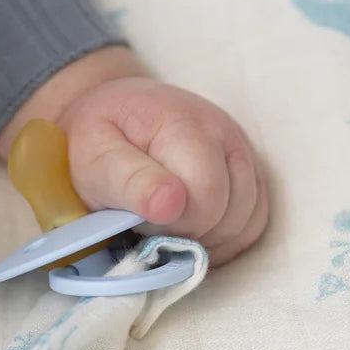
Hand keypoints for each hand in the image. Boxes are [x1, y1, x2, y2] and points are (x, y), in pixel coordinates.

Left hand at [0, 47, 268, 266]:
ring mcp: (242, 151)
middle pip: (230, 214)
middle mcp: (225, 133)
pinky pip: (254, 223)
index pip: (206, 197)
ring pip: (247, 223)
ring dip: (208, 238)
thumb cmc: (98, 139)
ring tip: (169, 223)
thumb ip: (130, 180)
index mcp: (184, 124)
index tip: (139, 218)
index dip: (173, 224)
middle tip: (149, 221)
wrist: (113, 111)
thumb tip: (171, 205)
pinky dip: (225, 237)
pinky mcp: (251, 171)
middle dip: (189, 232)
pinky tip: (192, 229)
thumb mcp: (94, 156)